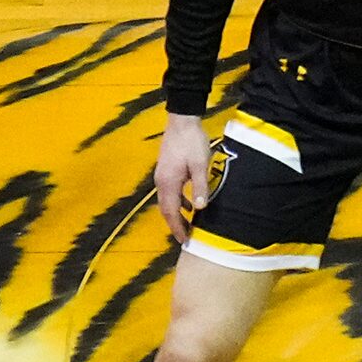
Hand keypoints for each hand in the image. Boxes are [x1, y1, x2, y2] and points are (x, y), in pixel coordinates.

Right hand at [154, 114, 211, 241]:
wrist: (182, 121)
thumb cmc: (192, 142)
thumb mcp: (200, 164)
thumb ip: (199, 186)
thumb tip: (200, 208)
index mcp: (168, 182)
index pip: (170, 211)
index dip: (177, 227)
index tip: (183, 240)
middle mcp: (161, 181)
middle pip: (166, 209)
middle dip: (175, 224)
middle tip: (185, 238)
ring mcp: (162, 175)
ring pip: (167, 201)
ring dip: (176, 214)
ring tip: (188, 225)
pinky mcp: (167, 170)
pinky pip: (171, 192)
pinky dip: (178, 202)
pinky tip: (190, 205)